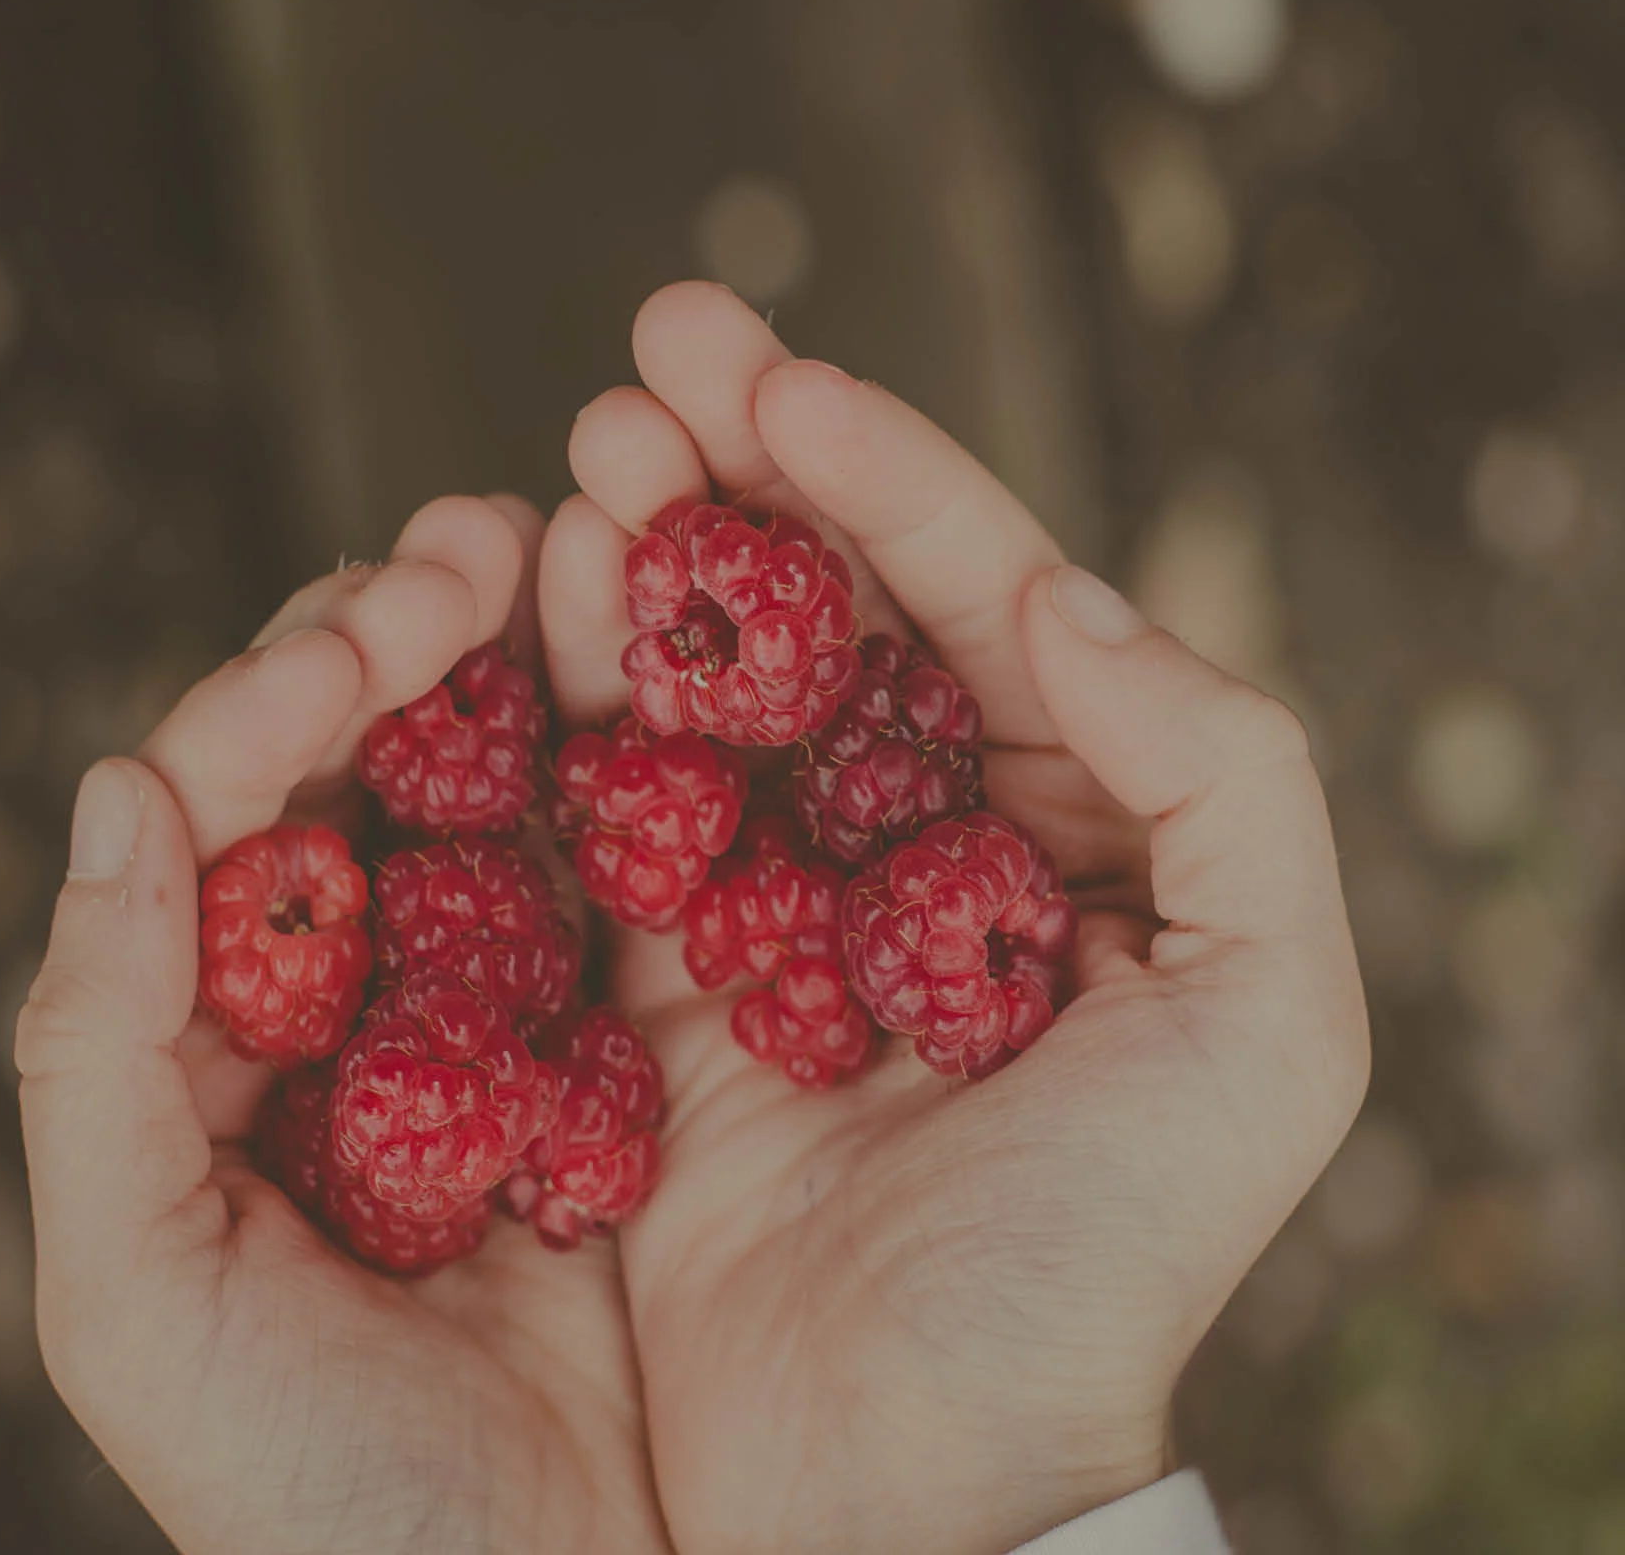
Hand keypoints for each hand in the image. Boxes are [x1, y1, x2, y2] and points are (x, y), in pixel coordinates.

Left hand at [16, 497, 670, 1554]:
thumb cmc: (309, 1490)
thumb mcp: (131, 1295)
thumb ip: (91, 1048)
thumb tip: (116, 792)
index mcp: (208, 1045)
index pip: (210, 824)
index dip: (270, 709)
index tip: (361, 638)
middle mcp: (343, 1005)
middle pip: (346, 771)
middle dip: (392, 642)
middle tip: (468, 547)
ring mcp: (491, 1013)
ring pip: (484, 791)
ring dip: (515, 663)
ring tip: (558, 549)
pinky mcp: (621, 1047)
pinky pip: (616, 880)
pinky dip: (631, 771)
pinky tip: (662, 684)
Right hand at [540, 284, 1370, 1554]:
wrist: (917, 1466)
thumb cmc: (1106, 1258)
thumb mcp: (1271, 1029)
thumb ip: (1226, 782)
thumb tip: (1069, 597)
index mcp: (1067, 825)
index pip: (978, 601)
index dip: (883, 476)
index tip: (774, 380)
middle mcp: (914, 842)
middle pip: (822, 610)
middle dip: (739, 472)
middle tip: (652, 351)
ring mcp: (771, 901)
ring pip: (700, 680)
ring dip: (641, 556)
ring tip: (585, 454)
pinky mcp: (650, 973)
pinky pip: (603, 802)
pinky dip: (564, 694)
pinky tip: (525, 597)